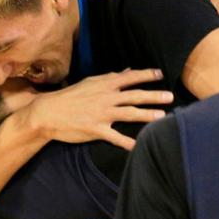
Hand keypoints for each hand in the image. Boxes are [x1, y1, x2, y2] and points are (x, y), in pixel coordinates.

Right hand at [24, 69, 172, 150]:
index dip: (146, 75)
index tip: (160, 75)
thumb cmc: (69, 97)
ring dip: (147, 115)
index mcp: (104, 85)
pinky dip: (128, 142)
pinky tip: (139, 147)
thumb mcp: (90, 83)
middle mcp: (106, 97)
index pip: (129, 77)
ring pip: (129, 113)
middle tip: (170, 96)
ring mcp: (102, 114)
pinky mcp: (96, 129)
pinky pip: (115, 137)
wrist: (48, 112)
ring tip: (162, 116)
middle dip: (154, 96)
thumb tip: (126, 71)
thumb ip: (110, 78)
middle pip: (134, 95)